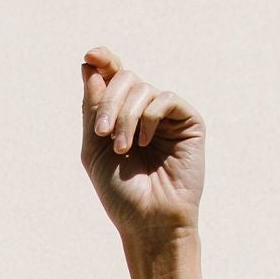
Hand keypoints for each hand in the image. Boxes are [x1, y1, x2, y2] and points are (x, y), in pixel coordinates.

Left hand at [80, 47, 203, 251]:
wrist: (149, 222)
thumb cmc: (121, 194)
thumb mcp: (95, 149)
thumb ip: (93, 108)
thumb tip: (91, 65)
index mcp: (122, 117)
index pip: (114, 77)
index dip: (104, 61)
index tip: (91, 55)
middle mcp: (145, 112)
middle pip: (125, 77)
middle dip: (109, 101)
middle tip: (104, 133)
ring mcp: (167, 116)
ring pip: (142, 88)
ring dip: (126, 117)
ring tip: (123, 149)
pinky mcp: (188, 122)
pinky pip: (164, 98)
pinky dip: (149, 117)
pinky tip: (145, 142)